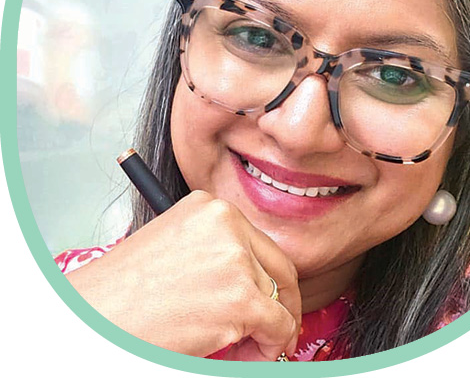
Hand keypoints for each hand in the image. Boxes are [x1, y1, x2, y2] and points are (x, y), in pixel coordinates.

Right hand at [66, 190, 300, 359]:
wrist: (94, 316)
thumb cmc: (124, 289)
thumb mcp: (176, 245)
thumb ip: (217, 252)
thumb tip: (253, 281)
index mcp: (210, 206)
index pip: (259, 244)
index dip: (268, 276)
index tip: (270, 297)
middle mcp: (227, 223)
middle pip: (279, 267)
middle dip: (283, 302)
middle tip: (275, 329)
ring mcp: (235, 258)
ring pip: (278, 300)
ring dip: (265, 331)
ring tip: (240, 348)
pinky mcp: (240, 298)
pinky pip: (278, 327)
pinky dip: (270, 348)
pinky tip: (243, 355)